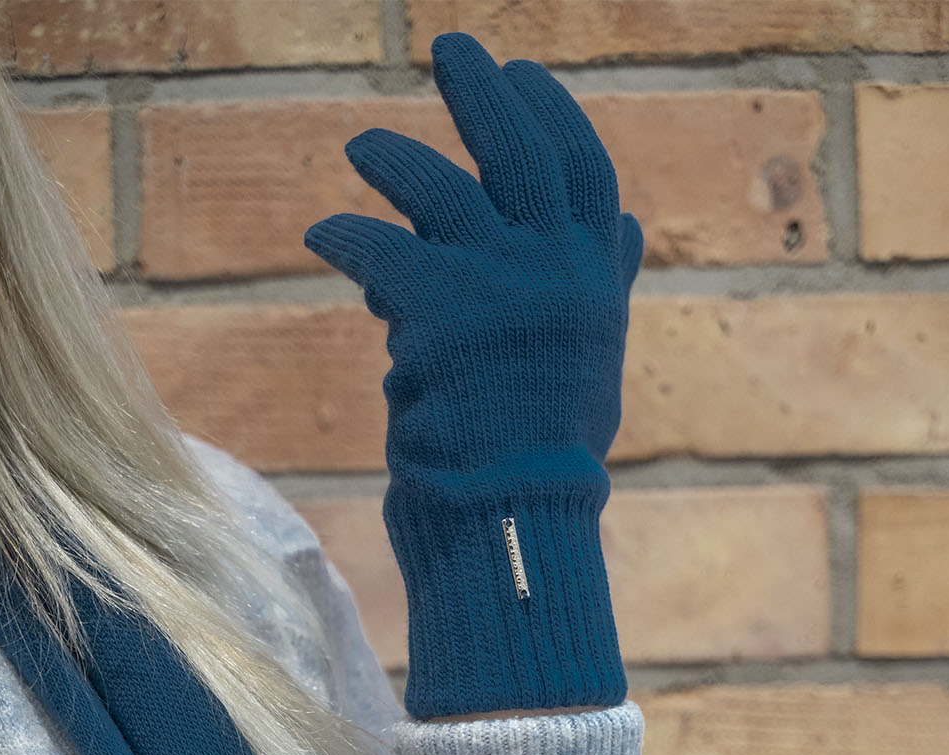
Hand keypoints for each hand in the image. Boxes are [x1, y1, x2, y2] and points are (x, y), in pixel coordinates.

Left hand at [304, 31, 642, 477]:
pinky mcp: (436, 305)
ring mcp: (497, 282)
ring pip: (435, 189)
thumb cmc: (548, 452)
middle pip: (517, 149)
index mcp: (594, 280)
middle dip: (481, 90)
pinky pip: (375, 246)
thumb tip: (627, 231)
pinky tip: (321, 231)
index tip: (521, 75)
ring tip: (361, 147)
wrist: (512, 515)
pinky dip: (344, 234)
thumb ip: (604, 288)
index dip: (552, 114)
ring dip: (391, 159)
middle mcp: (554, 268)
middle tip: (449, 47)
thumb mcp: (594, 362)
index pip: (583, 170)